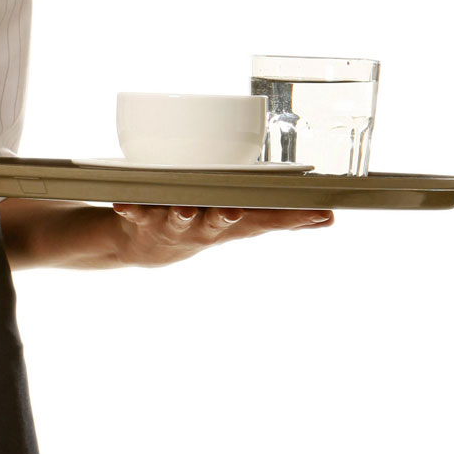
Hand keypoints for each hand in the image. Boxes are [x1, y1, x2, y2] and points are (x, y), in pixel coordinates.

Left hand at [108, 203, 333, 266]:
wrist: (145, 248)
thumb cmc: (202, 225)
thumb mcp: (244, 224)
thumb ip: (281, 218)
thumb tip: (328, 216)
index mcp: (231, 224)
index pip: (267, 221)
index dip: (294, 219)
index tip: (322, 214)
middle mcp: (203, 228)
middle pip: (219, 223)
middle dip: (227, 217)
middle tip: (233, 212)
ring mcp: (172, 226)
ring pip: (178, 220)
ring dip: (181, 215)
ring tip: (184, 209)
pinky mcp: (142, 221)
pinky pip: (135, 214)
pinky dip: (131, 209)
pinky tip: (125, 204)